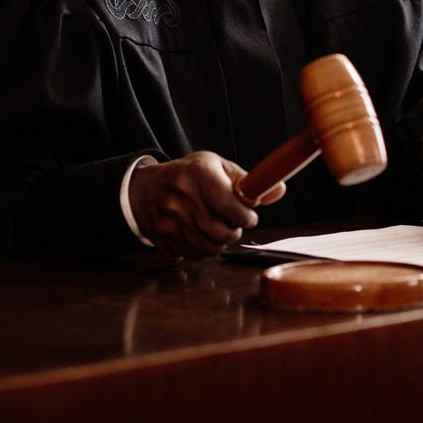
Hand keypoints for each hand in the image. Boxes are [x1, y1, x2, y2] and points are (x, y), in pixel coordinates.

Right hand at [128, 151, 286, 261]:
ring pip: (206, 248)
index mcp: (199, 173)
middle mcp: (180, 196)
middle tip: (233, 226)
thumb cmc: (189, 176)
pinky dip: (200, 252)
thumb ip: (247, 181)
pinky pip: (189, 256)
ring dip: (219, 245)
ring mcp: (167, 218)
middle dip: (233, 233)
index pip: (230, 206)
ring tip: (218, 231)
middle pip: (219, 232)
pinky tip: (201, 238)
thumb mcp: (217, 167)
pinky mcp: (159, 237)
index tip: (248, 217)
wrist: (144, 188)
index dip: (246, 217)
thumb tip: (278, 190)